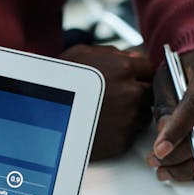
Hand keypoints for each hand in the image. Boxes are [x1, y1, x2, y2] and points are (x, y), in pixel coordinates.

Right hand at [61, 44, 153, 159]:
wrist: (43, 118)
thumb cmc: (59, 83)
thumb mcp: (82, 55)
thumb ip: (113, 53)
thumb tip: (133, 57)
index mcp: (123, 68)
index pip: (149, 69)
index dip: (139, 74)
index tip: (132, 79)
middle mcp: (130, 93)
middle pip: (150, 91)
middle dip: (138, 92)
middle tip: (119, 96)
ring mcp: (128, 119)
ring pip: (144, 113)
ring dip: (133, 111)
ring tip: (110, 110)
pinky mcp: (122, 140)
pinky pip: (132, 132)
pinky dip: (123, 129)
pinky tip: (105, 124)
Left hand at [148, 50, 193, 180]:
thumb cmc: (187, 74)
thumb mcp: (168, 81)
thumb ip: (165, 107)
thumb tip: (163, 138)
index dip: (175, 132)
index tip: (158, 151)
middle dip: (177, 156)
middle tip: (155, 163)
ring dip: (188, 168)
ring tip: (166, 171)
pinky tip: (186, 172)